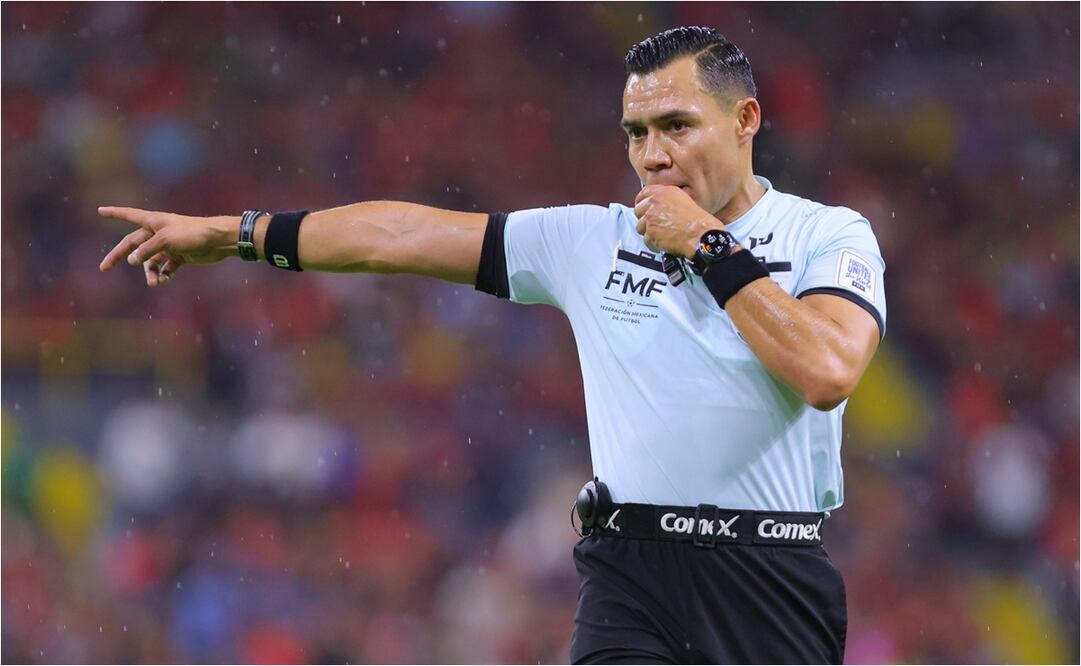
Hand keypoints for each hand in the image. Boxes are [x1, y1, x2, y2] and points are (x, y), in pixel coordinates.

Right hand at [97, 207, 238, 286]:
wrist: (218, 240)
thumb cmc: (191, 233)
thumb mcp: (165, 240)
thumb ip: (147, 250)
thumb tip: (131, 260)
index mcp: (153, 221)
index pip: (129, 215)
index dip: (114, 213)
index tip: (100, 210)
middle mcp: (158, 232)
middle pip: (134, 245)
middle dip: (120, 256)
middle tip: (104, 268)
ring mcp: (169, 245)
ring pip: (151, 261)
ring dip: (150, 273)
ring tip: (154, 283)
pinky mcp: (180, 255)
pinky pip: (166, 267)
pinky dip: (163, 275)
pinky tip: (164, 281)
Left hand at [633, 185, 718, 257]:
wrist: (701, 234)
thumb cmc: (697, 221)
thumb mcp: (682, 200)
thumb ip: (666, 200)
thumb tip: (656, 206)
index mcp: (663, 192)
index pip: (642, 194)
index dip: (642, 203)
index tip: (644, 210)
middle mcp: (654, 202)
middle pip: (638, 210)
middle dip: (645, 219)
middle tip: (656, 225)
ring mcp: (650, 217)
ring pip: (640, 226)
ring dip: (649, 232)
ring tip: (663, 235)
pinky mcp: (650, 232)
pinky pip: (646, 240)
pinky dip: (654, 243)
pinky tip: (665, 242)